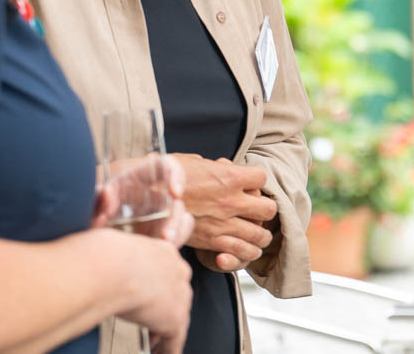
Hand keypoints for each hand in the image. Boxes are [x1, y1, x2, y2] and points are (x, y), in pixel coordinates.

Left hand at [94, 155, 193, 245]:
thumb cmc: (86, 213)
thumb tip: (107, 193)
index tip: (175, 192)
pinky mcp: (159, 235)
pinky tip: (162, 255)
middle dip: (175, 219)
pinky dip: (175, 245)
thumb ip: (95, 198)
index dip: (176, 174)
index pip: (165, 166)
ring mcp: (158, 217)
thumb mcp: (87, 203)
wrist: (81, 240)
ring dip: (178, 233)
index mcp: (137, 179)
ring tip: (164, 249)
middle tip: (166, 237)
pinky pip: (177, 237)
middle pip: (176, 201)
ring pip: (182, 220)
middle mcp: (151, 196)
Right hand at [112, 234, 191, 350]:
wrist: (113, 267)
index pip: (167, 274)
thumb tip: (107, 271)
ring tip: (152, 342)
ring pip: (177, 318)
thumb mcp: (117, 252)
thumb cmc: (107, 257)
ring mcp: (179, 296)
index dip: (157, 290)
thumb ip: (121, 263)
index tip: (148, 298)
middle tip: (149, 323)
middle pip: (176, 295)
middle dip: (163, 311)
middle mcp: (177, 272)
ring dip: (163, 332)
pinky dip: (167, 350)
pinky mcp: (174, 318)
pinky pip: (174, 340)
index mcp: (164, 252)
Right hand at [169, 153, 276, 269]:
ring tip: (256, 231)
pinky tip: (246, 246)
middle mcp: (231, 201)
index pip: (262, 178)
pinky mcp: (213, 242)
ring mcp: (224, 223)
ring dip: (260, 233)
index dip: (256, 181)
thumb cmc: (166, 175)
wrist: (145, 198)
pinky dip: (248, 250)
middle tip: (256, 210)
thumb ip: (214, 166)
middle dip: (264, 209)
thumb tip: (222, 166)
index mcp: (229, 177)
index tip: (248, 184)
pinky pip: (243, 250)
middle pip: (269, 209)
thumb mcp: (193, 161)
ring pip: (260, 234)